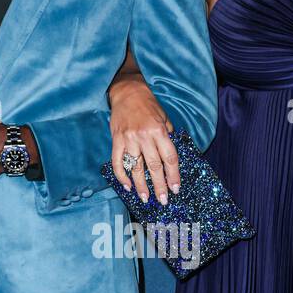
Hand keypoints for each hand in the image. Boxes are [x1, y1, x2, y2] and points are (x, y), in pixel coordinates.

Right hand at [108, 69, 178, 204]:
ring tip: (145, 198)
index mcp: (159, 130)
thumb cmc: (148, 105)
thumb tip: (170, 157)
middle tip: (163, 200)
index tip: (175, 188)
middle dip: (159, 185)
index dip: (173, 175)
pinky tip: (127, 186)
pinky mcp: (116, 140)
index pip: (169, 158)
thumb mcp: (164, 118)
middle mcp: (144, 136)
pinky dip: (122, 175)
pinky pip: (118, 162)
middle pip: (154, 166)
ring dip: (141, 185)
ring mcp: (128, 139)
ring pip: (135, 167)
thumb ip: (168, 137)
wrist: (127, 92)